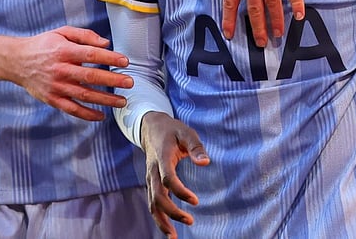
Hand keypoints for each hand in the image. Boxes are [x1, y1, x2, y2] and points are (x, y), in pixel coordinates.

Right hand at [7, 26, 132, 120]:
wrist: (17, 61)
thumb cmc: (43, 45)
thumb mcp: (62, 32)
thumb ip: (84, 35)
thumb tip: (106, 43)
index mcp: (64, 51)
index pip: (91, 55)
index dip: (109, 58)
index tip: (125, 62)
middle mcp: (60, 70)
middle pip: (90, 77)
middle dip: (112, 80)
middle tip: (129, 83)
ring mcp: (56, 86)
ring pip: (84, 95)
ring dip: (105, 100)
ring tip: (122, 101)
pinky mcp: (52, 99)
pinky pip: (72, 109)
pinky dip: (87, 114)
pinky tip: (101, 115)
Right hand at [139, 112, 209, 237]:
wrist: (150, 127)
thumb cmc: (172, 130)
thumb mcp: (186, 132)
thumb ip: (196, 147)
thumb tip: (205, 162)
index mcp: (162, 157)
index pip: (167, 179)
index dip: (180, 192)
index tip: (195, 201)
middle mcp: (152, 171)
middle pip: (157, 196)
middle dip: (172, 212)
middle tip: (190, 221)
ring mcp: (150, 178)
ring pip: (152, 203)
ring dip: (161, 220)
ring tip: (173, 237)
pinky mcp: (151, 183)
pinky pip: (152, 203)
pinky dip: (158, 218)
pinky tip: (168, 230)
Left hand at [196, 0, 301, 46]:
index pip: (230, 1)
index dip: (230, 19)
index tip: (230, 36)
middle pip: (254, 6)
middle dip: (256, 27)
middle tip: (260, 44)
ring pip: (272, 1)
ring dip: (276, 19)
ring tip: (279, 35)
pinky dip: (296, 2)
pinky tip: (299, 16)